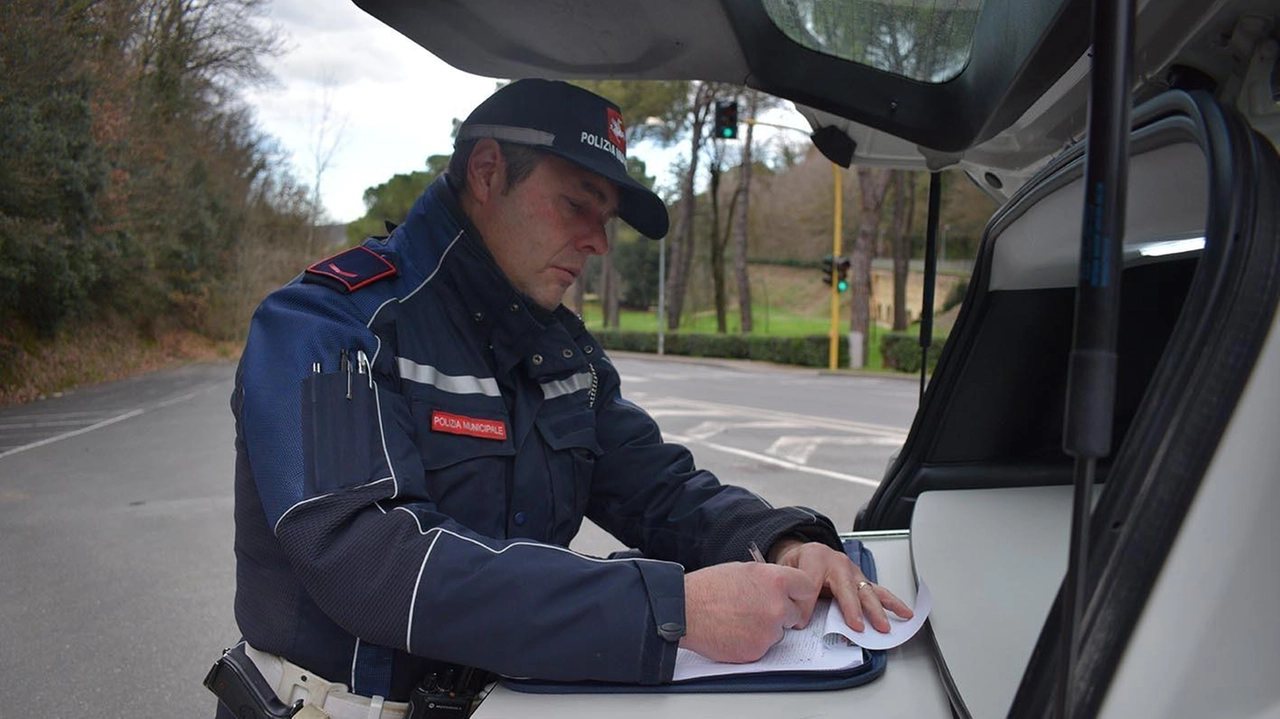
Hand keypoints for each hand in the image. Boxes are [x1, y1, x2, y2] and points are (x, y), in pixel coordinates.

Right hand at [680, 562, 818, 662]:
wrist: (686, 610)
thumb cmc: (709, 588)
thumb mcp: (745, 569)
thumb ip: (770, 579)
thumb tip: (783, 588)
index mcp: (776, 581)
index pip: (807, 588)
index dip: (799, 594)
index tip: (794, 598)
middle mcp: (777, 606)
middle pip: (796, 614)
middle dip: (782, 613)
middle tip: (758, 609)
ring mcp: (768, 631)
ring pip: (779, 632)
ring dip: (766, 628)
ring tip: (740, 618)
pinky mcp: (757, 651)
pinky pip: (764, 647)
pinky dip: (753, 641)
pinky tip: (735, 631)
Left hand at [769, 540, 913, 632]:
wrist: (806, 550)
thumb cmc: (798, 562)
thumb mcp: (786, 570)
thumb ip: (790, 589)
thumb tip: (796, 617)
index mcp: (816, 557)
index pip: (812, 585)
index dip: (806, 606)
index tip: (802, 623)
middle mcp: (838, 563)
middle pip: (847, 588)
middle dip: (852, 608)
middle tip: (856, 626)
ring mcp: (853, 572)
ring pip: (866, 591)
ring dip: (875, 610)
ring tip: (883, 625)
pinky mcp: (862, 581)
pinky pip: (879, 592)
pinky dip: (892, 603)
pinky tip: (904, 612)